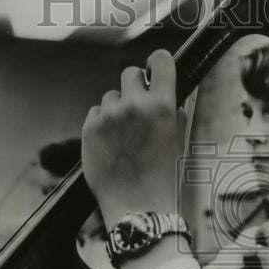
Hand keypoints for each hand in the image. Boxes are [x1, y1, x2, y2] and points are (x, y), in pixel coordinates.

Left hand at [81, 50, 187, 227]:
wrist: (138, 206)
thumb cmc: (163, 176)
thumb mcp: (178, 140)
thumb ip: (173, 112)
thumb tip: (167, 93)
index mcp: (163, 106)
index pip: (160, 61)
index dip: (157, 62)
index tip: (154, 68)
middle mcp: (135, 105)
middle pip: (130, 74)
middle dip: (135, 86)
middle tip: (137, 106)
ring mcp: (109, 116)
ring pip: (111, 96)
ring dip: (117, 108)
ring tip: (124, 135)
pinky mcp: (89, 128)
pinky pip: (96, 112)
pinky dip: (102, 123)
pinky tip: (111, 143)